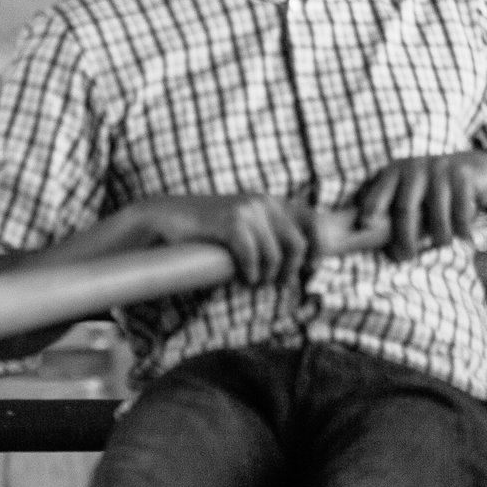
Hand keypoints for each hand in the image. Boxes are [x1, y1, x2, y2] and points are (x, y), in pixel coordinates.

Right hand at [134, 194, 316, 289]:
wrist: (168, 218)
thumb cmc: (208, 231)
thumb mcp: (245, 228)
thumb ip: (270, 236)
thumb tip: (300, 263)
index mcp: (272, 202)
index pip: (313, 221)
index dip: (318, 248)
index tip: (311, 269)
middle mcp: (265, 202)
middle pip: (299, 245)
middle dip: (290, 270)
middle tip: (274, 283)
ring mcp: (248, 210)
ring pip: (275, 256)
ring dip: (265, 277)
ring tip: (251, 282)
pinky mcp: (231, 221)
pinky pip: (252, 257)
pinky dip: (249, 274)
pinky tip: (241, 278)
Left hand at [350, 151, 486, 261]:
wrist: (476, 169)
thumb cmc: (434, 188)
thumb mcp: (410, 189)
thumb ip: (390, 204)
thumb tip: (365, 231)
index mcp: (396, 171)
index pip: (380, 191)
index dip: (372, 208)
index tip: (366, 226)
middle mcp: (415, 168)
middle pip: (405, 208)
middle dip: (404, 238)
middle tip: (404, 257)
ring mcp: (440, 170)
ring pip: (436, 215)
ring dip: (439, 237)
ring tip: (441, 245)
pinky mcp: (463, 176)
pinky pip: (460, 213)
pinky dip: (462, 229)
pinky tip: (464, 237)